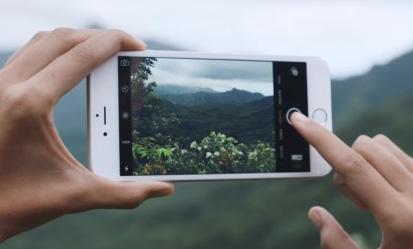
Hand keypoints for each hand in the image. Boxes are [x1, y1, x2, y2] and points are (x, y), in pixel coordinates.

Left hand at [0, 28, 173, 241]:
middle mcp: (8, 85)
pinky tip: (72, 66)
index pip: (80, 55)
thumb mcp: (75, 196)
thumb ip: (123, 193)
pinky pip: (29, 54)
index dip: (114, 43)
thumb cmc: (16, 203)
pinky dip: (56, 50)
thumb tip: (162, 189)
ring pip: (43, 41)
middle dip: (101, 37)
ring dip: (78, 40)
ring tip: (105, 53)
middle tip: (128, 49)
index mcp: (30, 103)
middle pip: (63, 38)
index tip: (137, 46)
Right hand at [291, 112, 412, 248]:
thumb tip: (316, 213)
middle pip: (364, 148)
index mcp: (400, 218)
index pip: (351, 166)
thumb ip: (337, 244)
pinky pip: (397, 151)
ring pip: (381, 145)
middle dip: (345, 164)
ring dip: (364, 161)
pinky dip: (381, 162)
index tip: (300, 121)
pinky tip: (389, 190)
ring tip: (374, 196)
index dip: (320, 140)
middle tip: (354, 199)